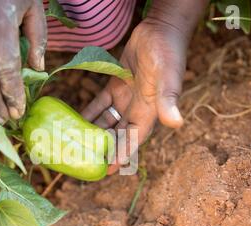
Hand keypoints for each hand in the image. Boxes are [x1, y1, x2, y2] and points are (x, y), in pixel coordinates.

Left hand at [81, 0, 206, 173]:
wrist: (159, 31)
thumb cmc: (167, 54)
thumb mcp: (168, 78)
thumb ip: (168, 100)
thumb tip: (176, 123)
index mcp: (149, 112)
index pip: (133, 140)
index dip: (122, 155)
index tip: (108, 170)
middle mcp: (136, 110)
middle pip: (118, 135)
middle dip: (104, 149)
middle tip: (86, 160)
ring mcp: (125, 99)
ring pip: (107, 122)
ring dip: (93, 132)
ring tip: (76, 144)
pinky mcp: (115, 87)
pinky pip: (100, 104)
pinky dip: (90, 112)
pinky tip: (75, 120)